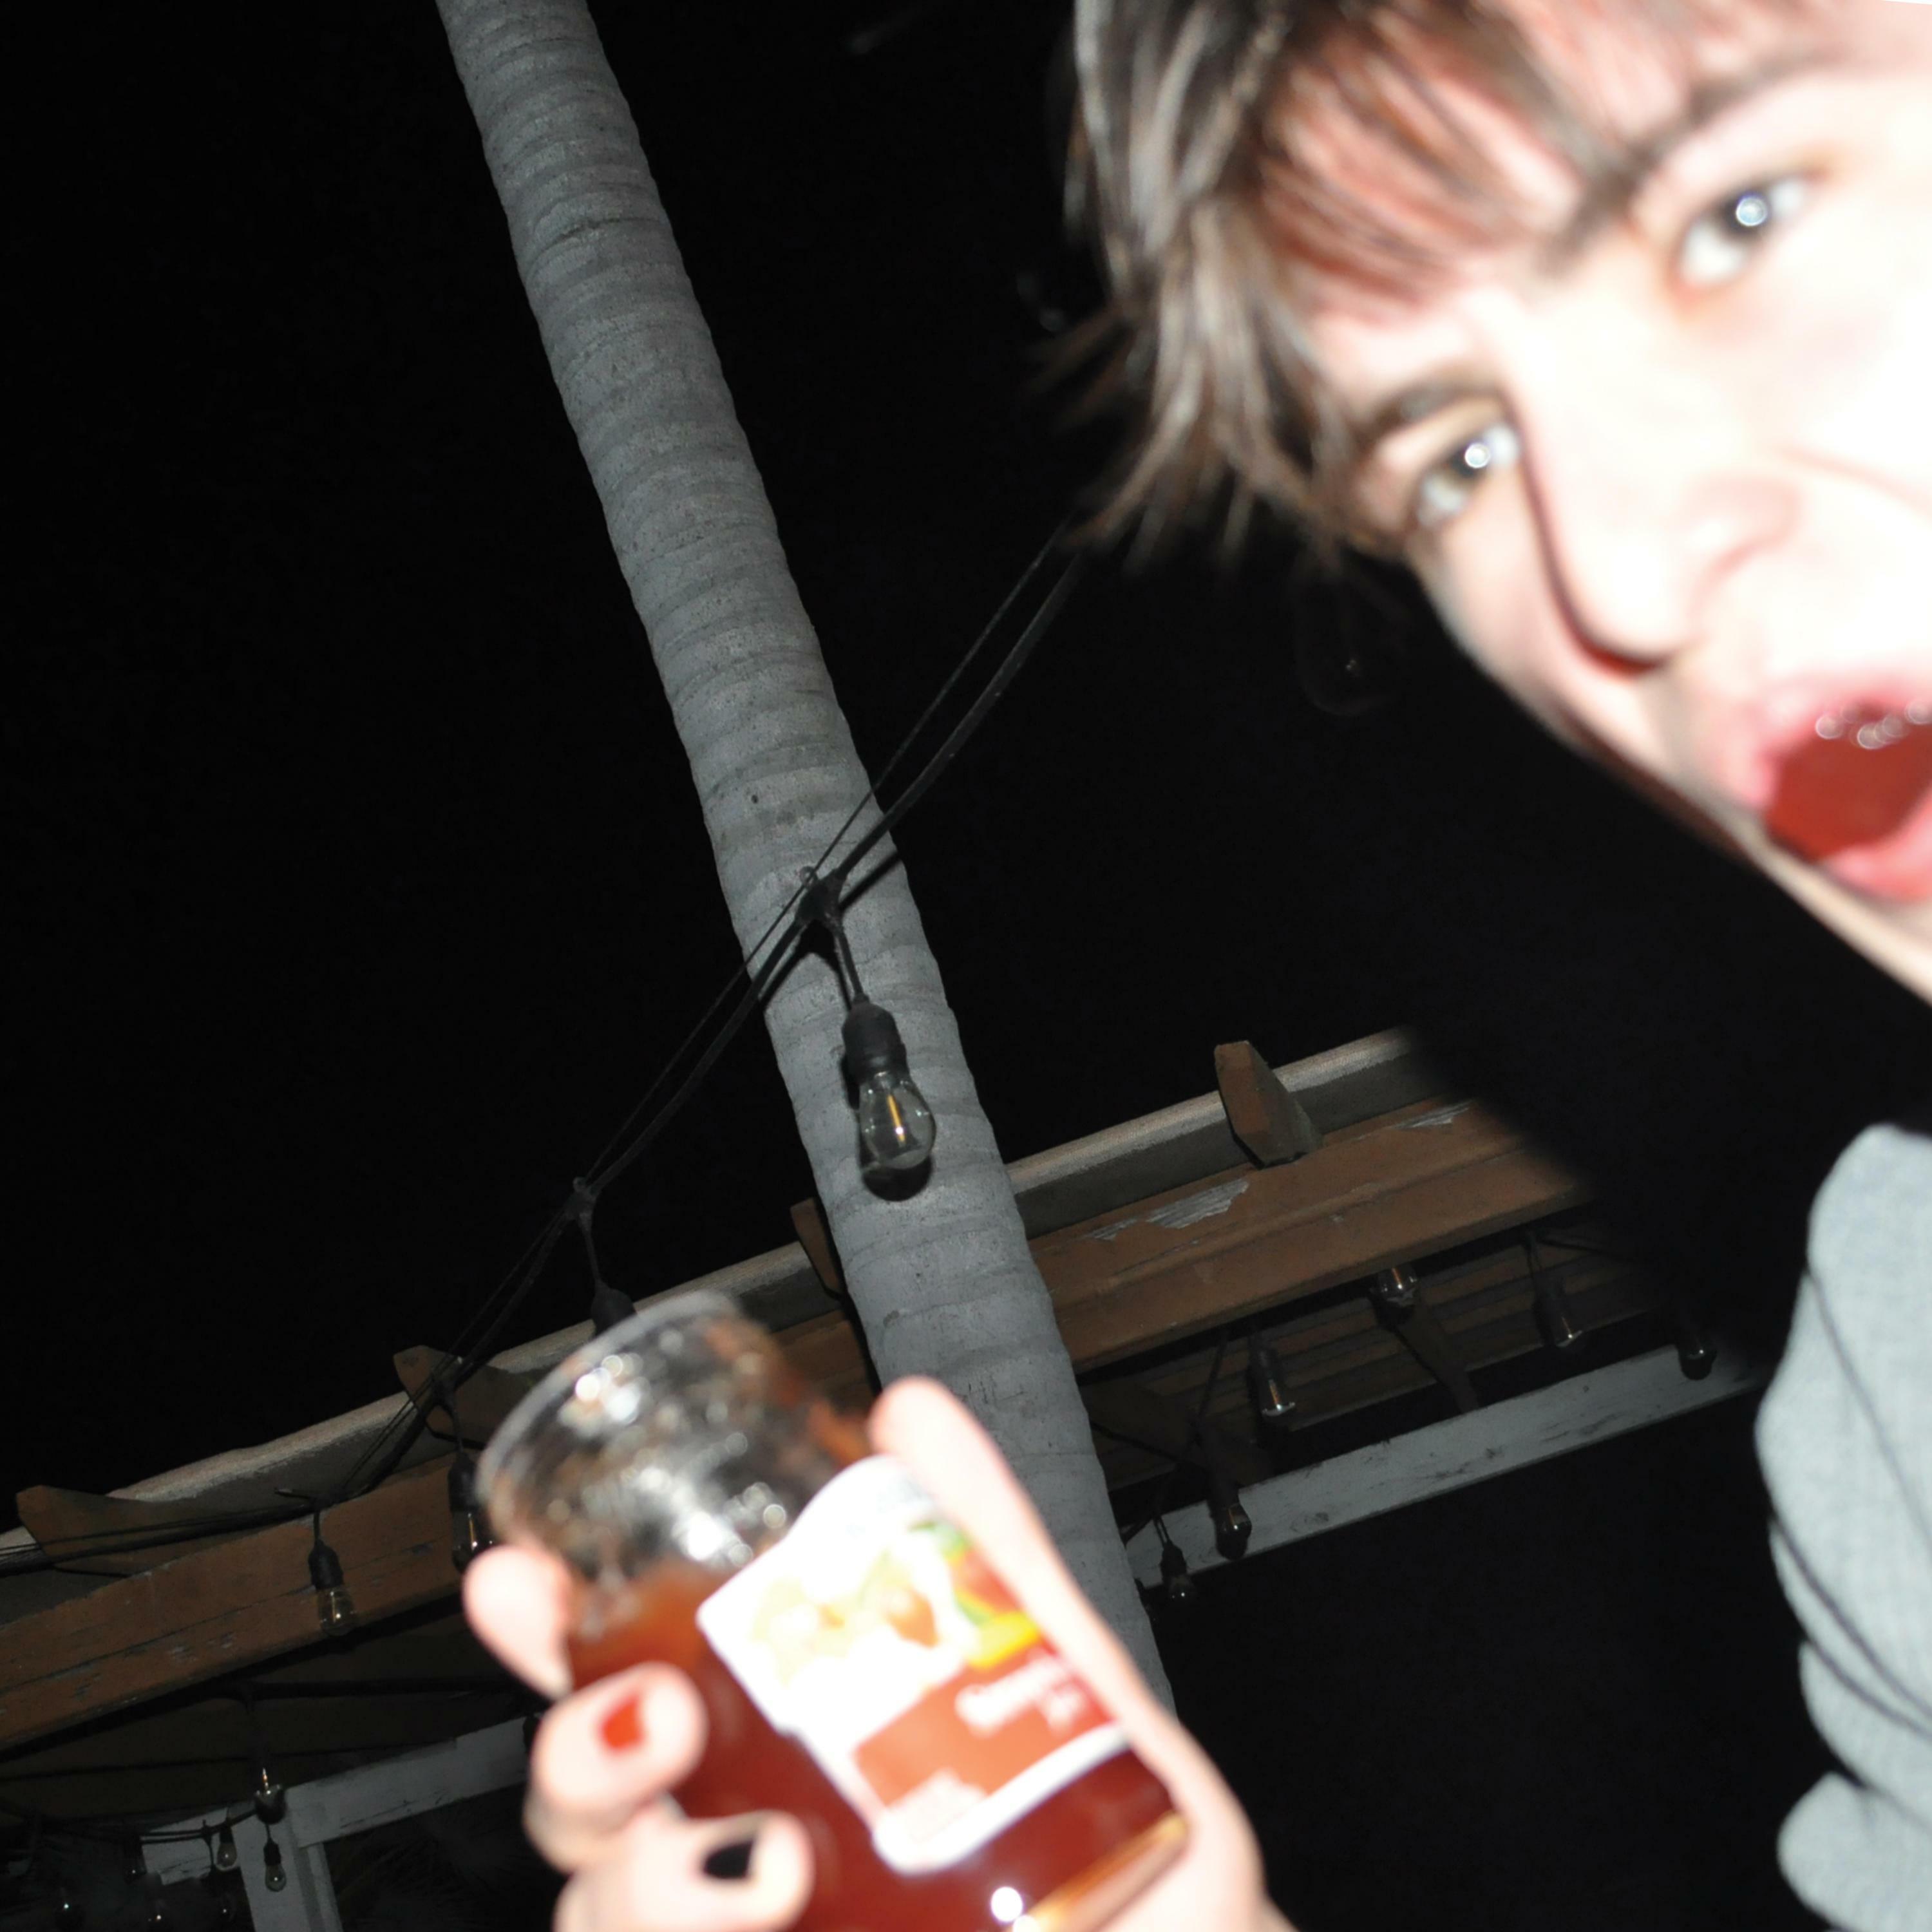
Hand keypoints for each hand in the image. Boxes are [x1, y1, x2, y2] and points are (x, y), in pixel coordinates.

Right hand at [463, 1375, 1293, 1931]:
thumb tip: (910, 1415)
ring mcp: (748, 1930)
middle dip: (577, 1753)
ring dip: (642, 1882)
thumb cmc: (1144, 1880)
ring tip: (762, 1865)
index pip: (638, 1699)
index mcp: (801, 1770)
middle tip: (655, 1723)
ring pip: (603, 1912)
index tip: (519, 1582)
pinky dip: (690, 1923)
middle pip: (586, 1811)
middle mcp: (753, 1870)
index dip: (555, 1640)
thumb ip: (989, 1557)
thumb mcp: (1077, 1696)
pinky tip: (771, 1909)